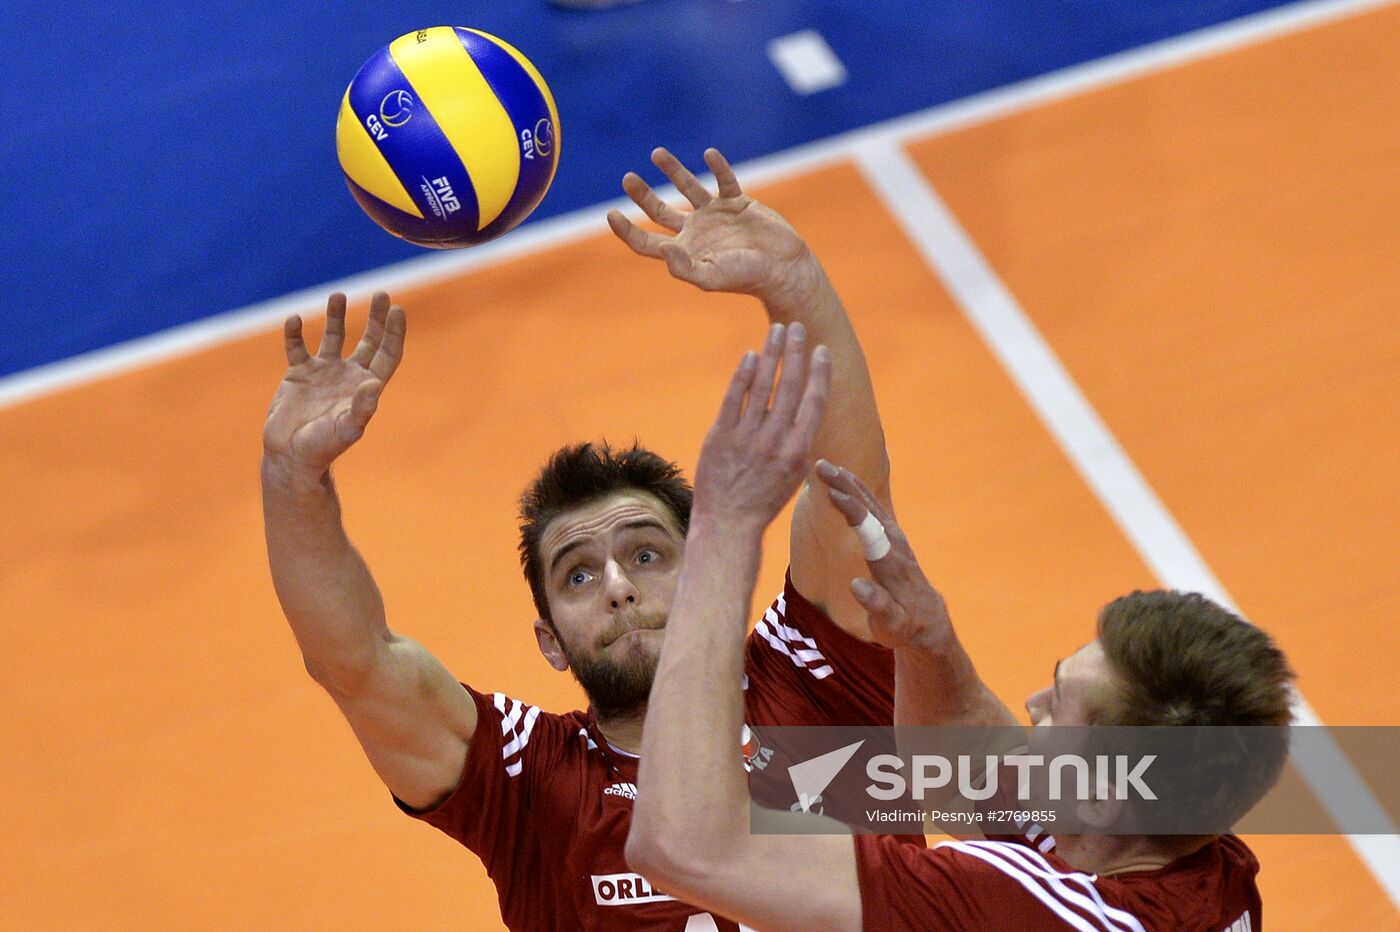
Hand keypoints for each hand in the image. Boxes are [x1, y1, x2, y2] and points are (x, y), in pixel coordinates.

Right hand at [263, 291, 404, 475]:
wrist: (291, 457)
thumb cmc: (323, 448)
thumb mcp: (346, 429)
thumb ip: (361, 408)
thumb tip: (374, 384)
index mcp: (365, 387)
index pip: (387, 354)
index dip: (394, 333)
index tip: (398, 310)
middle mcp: (348, 375)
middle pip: (368, 340)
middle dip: (376, 317)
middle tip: (382, 293)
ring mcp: (323, 372)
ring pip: (334, 336)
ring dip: (337, 316)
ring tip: (338, 295)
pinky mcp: (297, 374)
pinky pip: (297, 346)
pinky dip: (295, 332)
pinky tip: (295, 319)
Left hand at [608, 147, 817, 304]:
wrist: (781, 268)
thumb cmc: (745, 278)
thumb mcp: (711, 277)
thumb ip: (684, 267)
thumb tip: (664, 249)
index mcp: (684, 251)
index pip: (646, 242)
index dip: (627, 230)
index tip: (611, 214)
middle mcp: (695, 231)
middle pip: (659, 211)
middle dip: (642, 195)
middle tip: (627, 179)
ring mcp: (715, 215)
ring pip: (688, 187)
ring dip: (673, 170)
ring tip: (657, 153)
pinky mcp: (737, 203)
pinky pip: (724, 179)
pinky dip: (718, 166)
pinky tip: (709, 154)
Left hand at [692, 323, 830, 530]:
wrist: (729, 522)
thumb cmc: (764, 499)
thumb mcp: (794, 475)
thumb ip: (801, 441)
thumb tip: (809, 409)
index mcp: (799, 451)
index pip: (814, 402)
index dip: (820, 372)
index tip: (821, 350)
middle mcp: (775, 441)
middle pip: (789, 386)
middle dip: (795, 352)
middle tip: (797, 326)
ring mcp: (747, 437)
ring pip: (762, 385)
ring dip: (771, 353)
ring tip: (777, 330)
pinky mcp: (721, 436)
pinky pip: (734, 398)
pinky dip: (743, 375)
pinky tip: (750, 355)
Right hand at [814, 461, 952, 652]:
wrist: (928, 619)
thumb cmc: (904, 627)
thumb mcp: (892, 625)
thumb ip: (878, 606)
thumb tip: (857, 586)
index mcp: (890, 566)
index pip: (870, 531)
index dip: (851, 510)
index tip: (832, 492)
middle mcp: (894, 545)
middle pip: (869, 509)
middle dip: (845, 487)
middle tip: (820, 466)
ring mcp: (895, 537)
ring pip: (870, 502)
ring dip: (848, 482)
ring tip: (825, 465)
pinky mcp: (892, 535)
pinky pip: (872, 505)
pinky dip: (857, 489)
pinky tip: (844, 476)